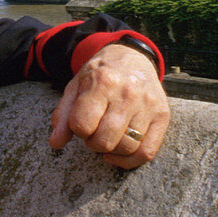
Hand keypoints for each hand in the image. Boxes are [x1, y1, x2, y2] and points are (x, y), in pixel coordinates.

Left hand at [49, 43, 169, 168]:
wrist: (132, 56)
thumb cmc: (100, 74)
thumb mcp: (76, 86)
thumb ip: (63, 114)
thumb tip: (55, 144)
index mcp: (103, 82)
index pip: (82, 124)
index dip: (77, 129)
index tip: (81, 122)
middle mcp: (128, 93)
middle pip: (104, 140)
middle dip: (92, 142)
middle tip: (94, 131)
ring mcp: (148, 105)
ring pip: (126, 148)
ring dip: (111, 150)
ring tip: (108, 135)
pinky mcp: (162, 115)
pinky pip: (147, 152)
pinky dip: (130, 160)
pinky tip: (120, 151)